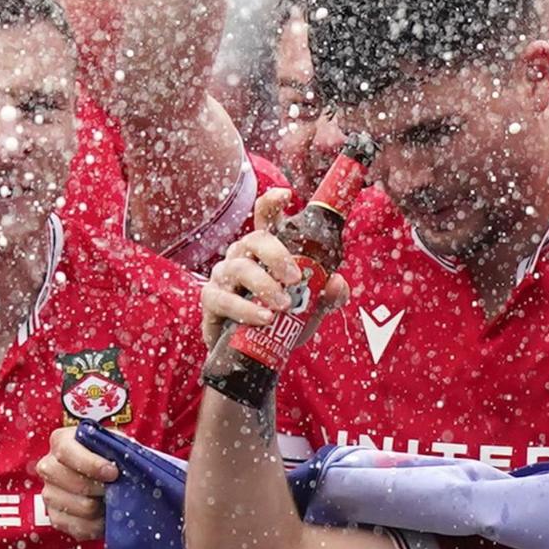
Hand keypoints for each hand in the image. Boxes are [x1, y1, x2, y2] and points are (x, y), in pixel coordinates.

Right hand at [37, 425, 121, 539]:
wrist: (110, 478)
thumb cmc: (113, 457)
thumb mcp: (117, 445)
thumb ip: (119, 449)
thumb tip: (129, 464)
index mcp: (61, 441)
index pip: (66, 451)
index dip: (90, 463)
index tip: (113, 472)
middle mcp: (49, 466)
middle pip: (70, 480)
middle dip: (99, 487)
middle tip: (116, 489)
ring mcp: (50, 493)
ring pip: (80, 506)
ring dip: (102, 507)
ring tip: (113, 501)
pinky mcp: (56, 518)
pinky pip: (79, 527)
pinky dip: (98, 525)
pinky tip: (106, 516)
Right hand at [202, 189, 348, 346]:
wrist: (253, 354)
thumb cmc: (280, 322)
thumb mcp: (309, 309)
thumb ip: (327, 295)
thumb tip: (337, 283)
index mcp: (265, 251)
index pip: (265, 218)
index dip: (273, 202)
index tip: (287, 194)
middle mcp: (242, 256)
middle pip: (255, 239)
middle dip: (276, 255)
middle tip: (295, 278)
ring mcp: (224, 275)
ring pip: (240, 268)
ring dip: (264, 285)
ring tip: (284, 306)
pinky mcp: (211, 300)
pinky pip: (224, 299)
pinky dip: (246, 309)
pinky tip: (264, 318)